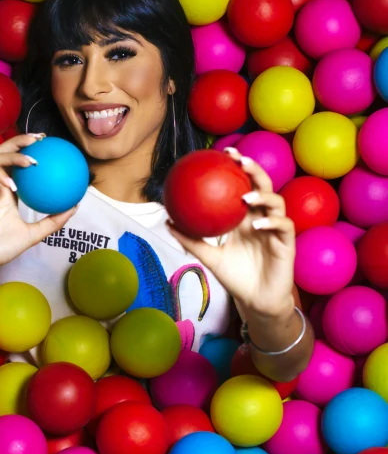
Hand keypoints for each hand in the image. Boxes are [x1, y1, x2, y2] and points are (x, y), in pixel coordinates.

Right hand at [0, 134, 77, 277]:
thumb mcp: (35, 233)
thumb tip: (76, 206)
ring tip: (31, 161)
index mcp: (7, 190)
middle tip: (40, 139)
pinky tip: (13, 185)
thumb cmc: (3, 248)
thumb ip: (54, 220)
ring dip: (13, 156)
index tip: (47, 143)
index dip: (29, 149)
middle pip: (5, 152)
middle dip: (21, 141)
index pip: (17, 163)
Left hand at [167, 147, 295, 318]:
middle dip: (254, 169)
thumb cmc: (235, 277)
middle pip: (263, 186)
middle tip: (239, 160)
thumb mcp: (209, 257)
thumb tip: (167, 222)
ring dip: (262, 196)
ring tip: (246, 197)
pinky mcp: (287, 243)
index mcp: (245, 217)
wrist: (256, 301)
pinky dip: (271, 223)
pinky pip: (283, 227)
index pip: (243, 185)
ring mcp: (276, 229)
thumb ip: (191, 240)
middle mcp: (262, 218)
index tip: (224, 152)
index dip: (238, 167)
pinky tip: (258, 225)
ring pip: (277, 202)